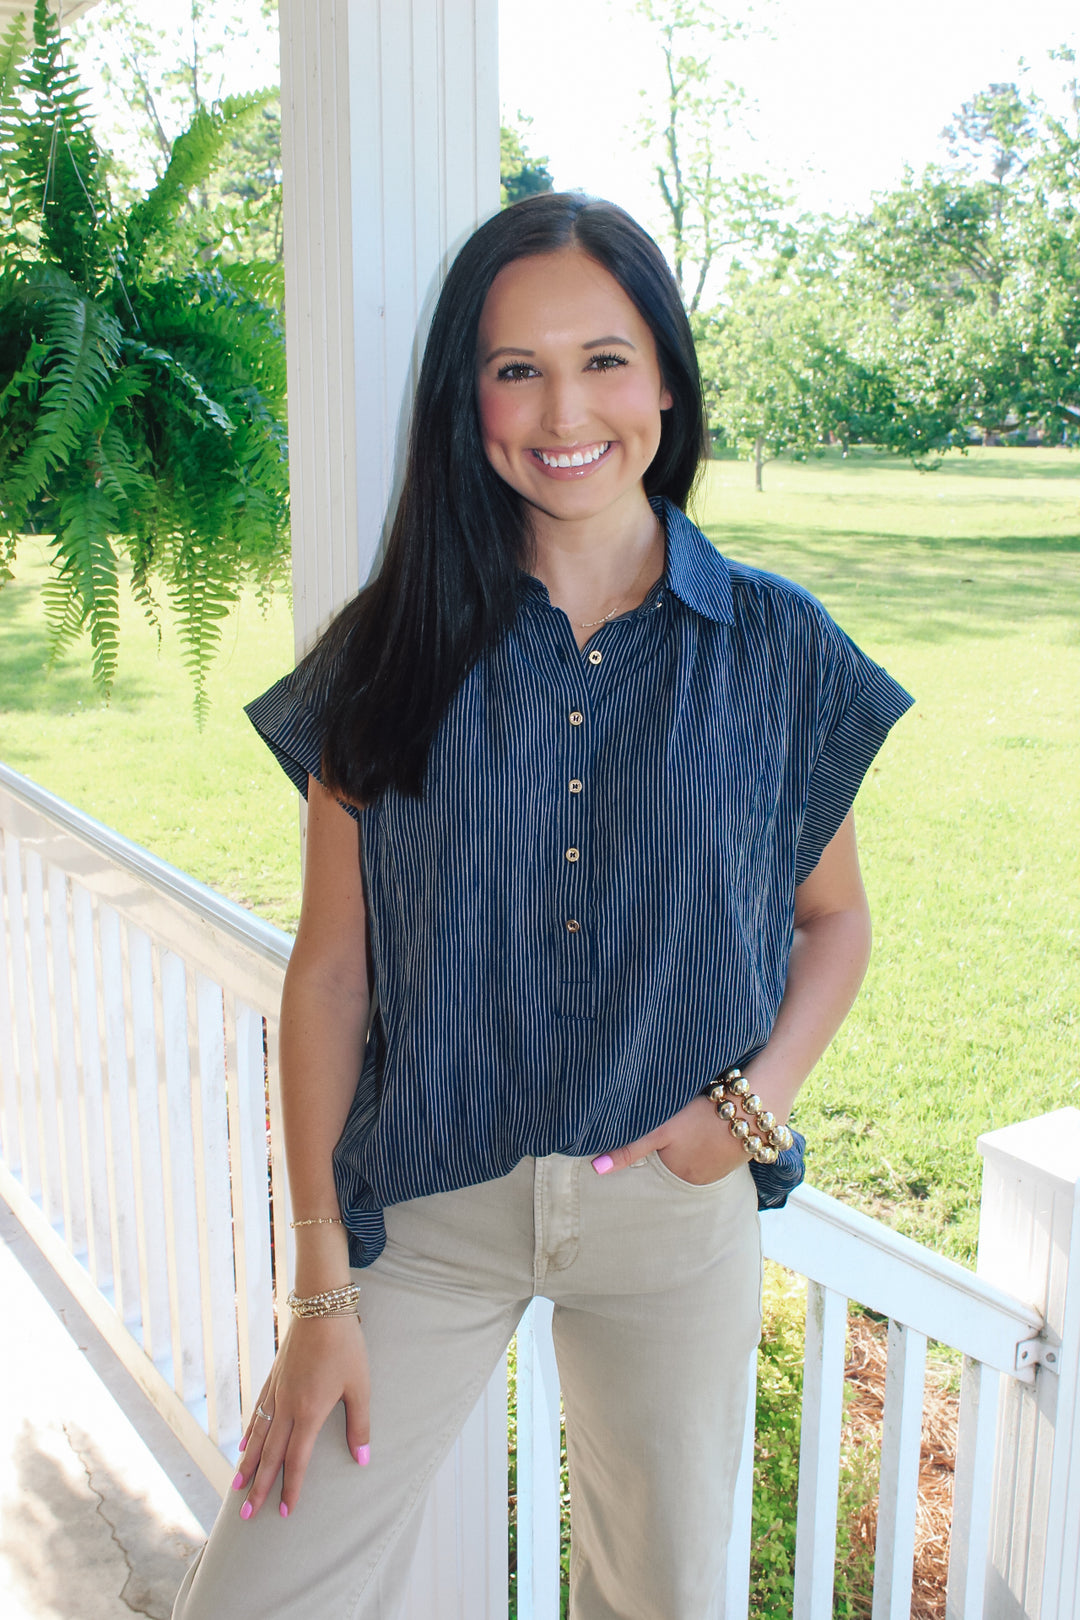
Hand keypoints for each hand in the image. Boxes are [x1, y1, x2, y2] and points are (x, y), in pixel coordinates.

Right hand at [232, 1310, 369, 1520]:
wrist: (321, 1307)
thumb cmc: (345, 1346)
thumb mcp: (359, 1386)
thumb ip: (359, 1425)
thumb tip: (362, 1459)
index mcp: (309, 1413)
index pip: (297, 1460)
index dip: (291, 1487)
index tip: (285, 1512)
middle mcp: (287, 1407)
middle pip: (270, 1455)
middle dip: (259, 1487)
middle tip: (246, 1514)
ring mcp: (276, 1391)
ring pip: (258, 1435)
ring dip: (248, 1463)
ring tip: (236, 1486)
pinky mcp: (273, 1377)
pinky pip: (258, 1411)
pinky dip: (250, 1431)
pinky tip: (243, 1443)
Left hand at [592, 1095, 748, 1184]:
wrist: (753, 1108)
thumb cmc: (703, 1117)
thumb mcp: (662, 1130)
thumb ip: (630, 1149)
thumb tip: (596, 1169)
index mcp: (679, 1175)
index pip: (657, 1159)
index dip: (657, 1141)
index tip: (663, 1126)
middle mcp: (702, 1179)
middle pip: (678, 1158)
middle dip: (678, 1144)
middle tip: (685, 1120)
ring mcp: (723, 1168)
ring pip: (699, 1152)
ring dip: (697, 1140)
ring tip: (700, 1119)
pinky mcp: (739, 1153)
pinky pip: (718, 1147)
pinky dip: (714, 1137)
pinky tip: (716, 1122)